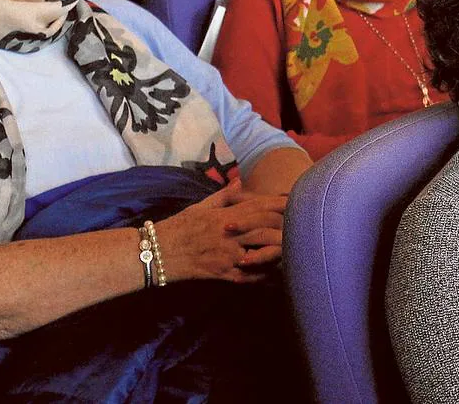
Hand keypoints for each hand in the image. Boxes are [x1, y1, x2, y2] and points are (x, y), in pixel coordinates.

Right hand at [154, 180, 289, 281]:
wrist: (156, 252)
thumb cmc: (179, 227)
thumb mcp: (200, 206)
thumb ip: (223, 196)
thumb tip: (239, 181)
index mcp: (225, 216)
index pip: (259, 207)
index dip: (280, 205)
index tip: (295, 202)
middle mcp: (229, 234)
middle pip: (266, 228)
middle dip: (285, 228)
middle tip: (302, 228)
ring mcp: (227, 255)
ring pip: (262, 253)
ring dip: (279, 252)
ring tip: (294, 251)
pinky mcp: (222, 274)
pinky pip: (249, 277)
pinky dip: (265, 276)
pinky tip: (277, 275)